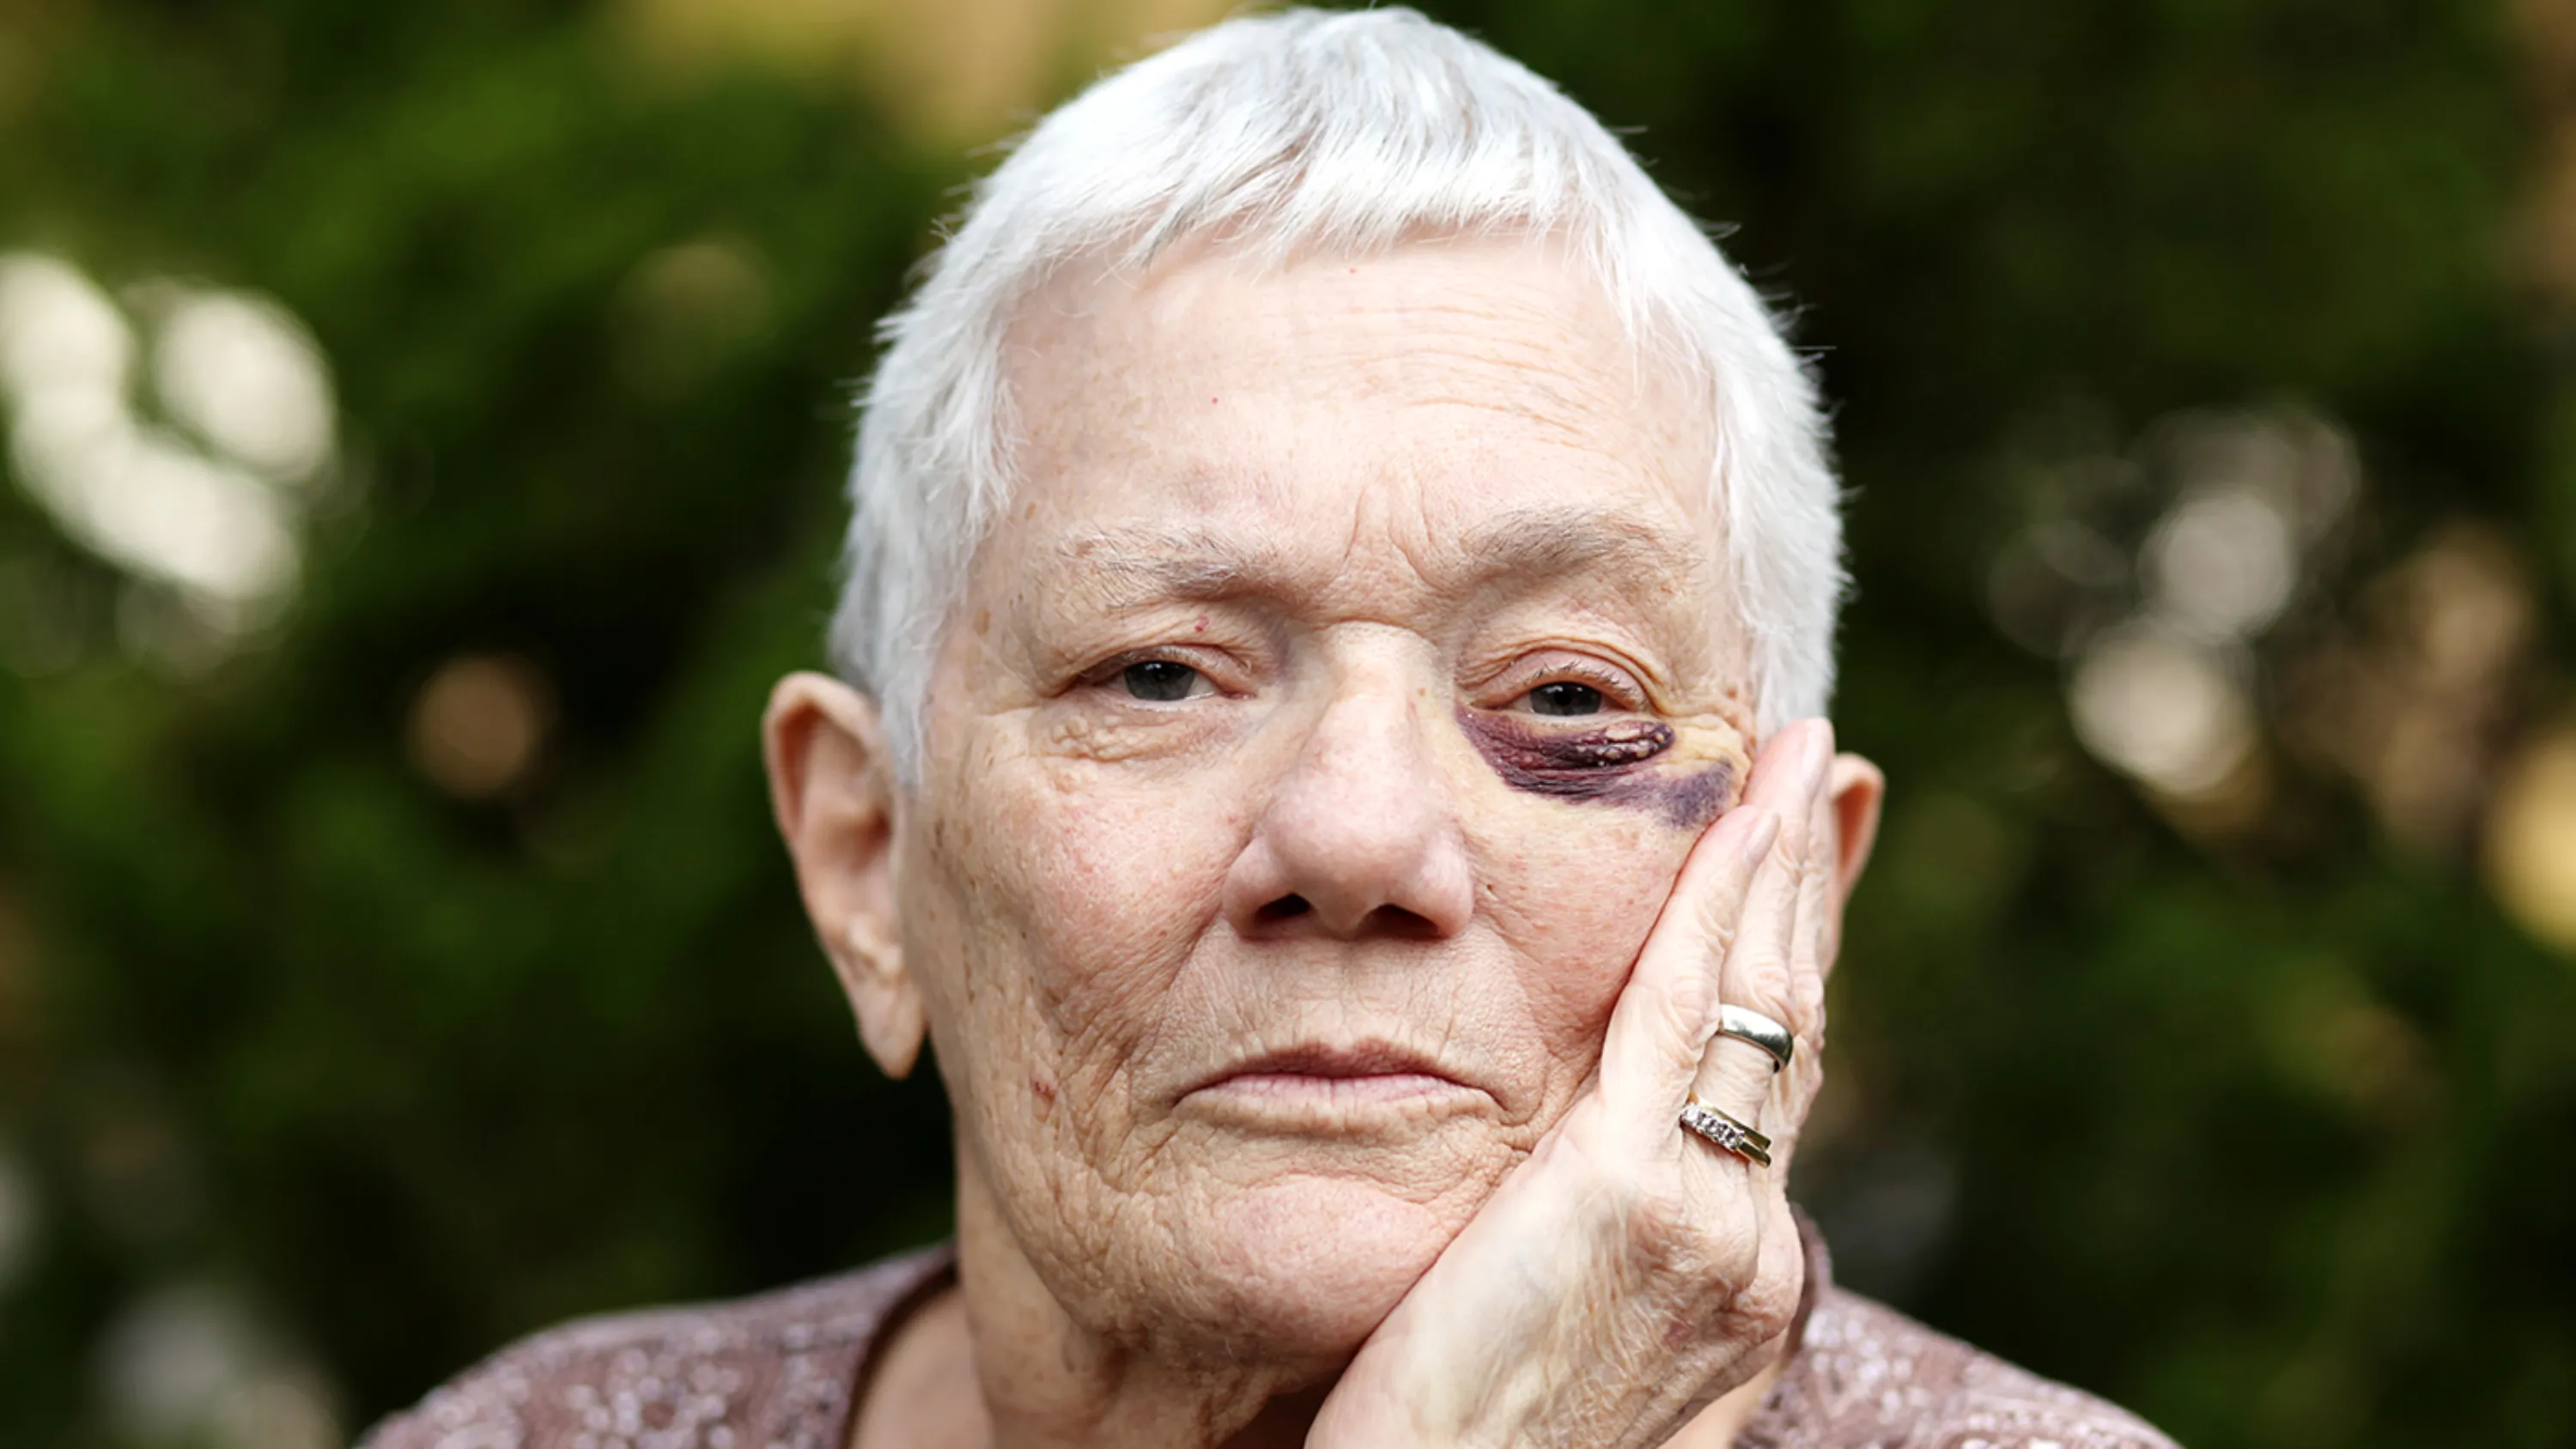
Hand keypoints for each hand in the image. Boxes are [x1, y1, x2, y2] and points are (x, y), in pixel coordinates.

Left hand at [1307, 720, 1843, 1448]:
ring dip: (1780, 864)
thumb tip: (1566, 1201)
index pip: (1776, 1088)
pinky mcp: (1630, 1196)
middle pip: (1791, 1025)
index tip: (1796, 871)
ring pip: (1760, 999)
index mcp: (1730, 1283)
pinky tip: (1741, 815)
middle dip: (1809, 888)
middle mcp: (1746, 1248)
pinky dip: (1722, 899)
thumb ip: (1579, 1258)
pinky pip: (1686, 1007)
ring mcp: (1706, 1222)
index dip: (1792, 967)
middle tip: (1822, 771)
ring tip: (1796, 759)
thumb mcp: (1553, 1347)